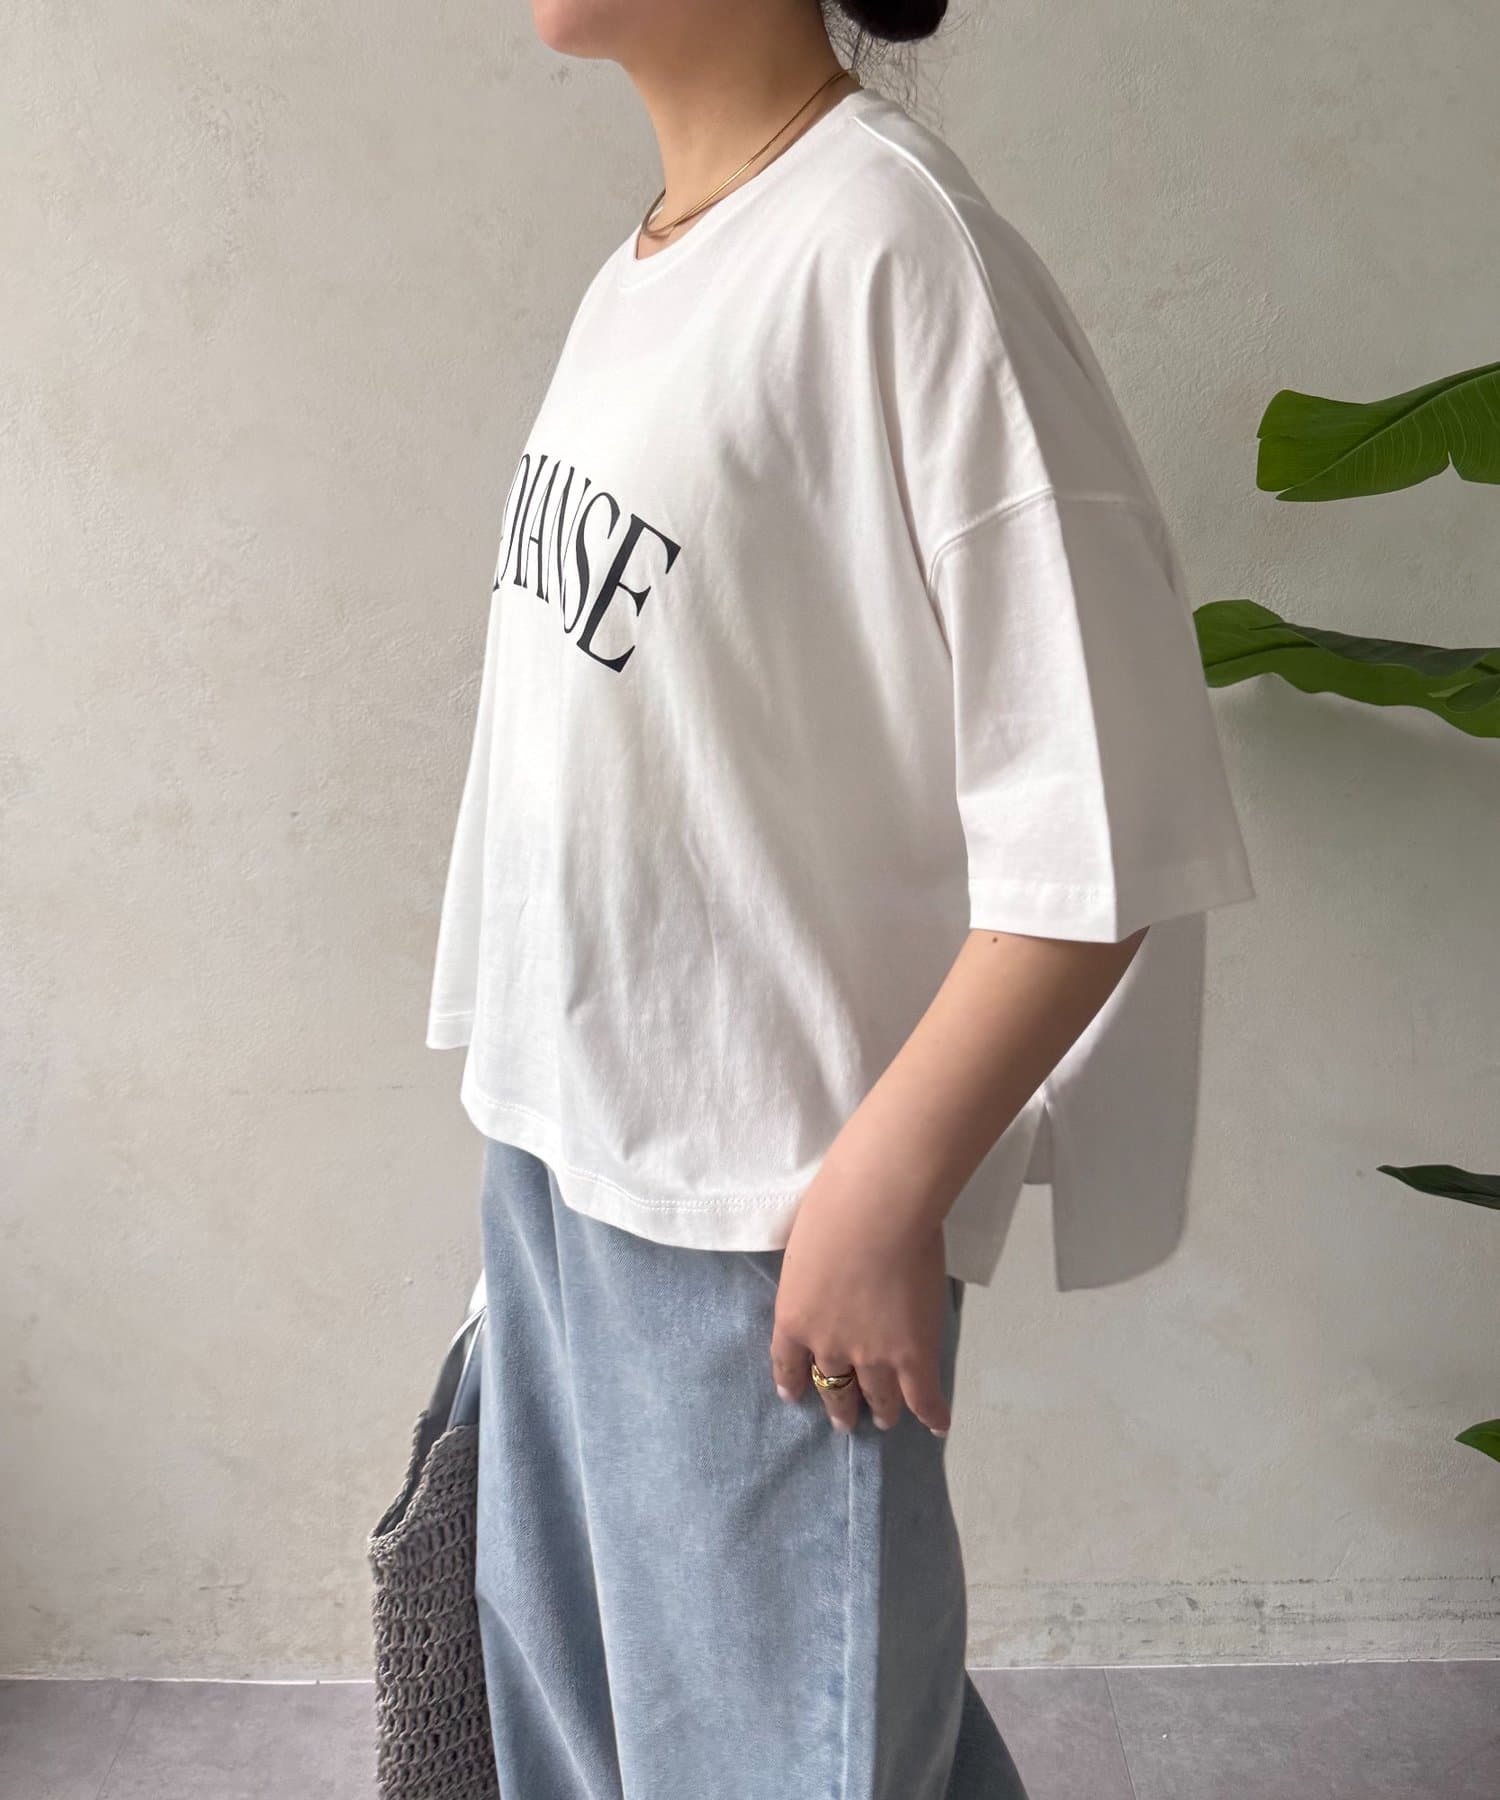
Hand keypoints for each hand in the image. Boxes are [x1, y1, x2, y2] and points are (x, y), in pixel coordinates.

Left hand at [769, 1155, 951, 1436]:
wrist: (876, 1210)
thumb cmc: (832, 1209)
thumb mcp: (803, 1249)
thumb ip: (812, 1276)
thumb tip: (829, 1276)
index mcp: (794, 1318)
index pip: (787, 1363)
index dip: (793, 1383)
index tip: (794, 1395)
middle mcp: (828, 1347)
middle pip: (833, 1387)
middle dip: (839, 1406)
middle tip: (844, 1419)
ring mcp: (872, 1356)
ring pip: (878, 1397)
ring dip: (882, 1411)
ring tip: (886, 1419)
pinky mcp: (912, 1355)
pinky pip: (923, 1395)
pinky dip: (932, 1414)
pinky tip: (938, 1425)